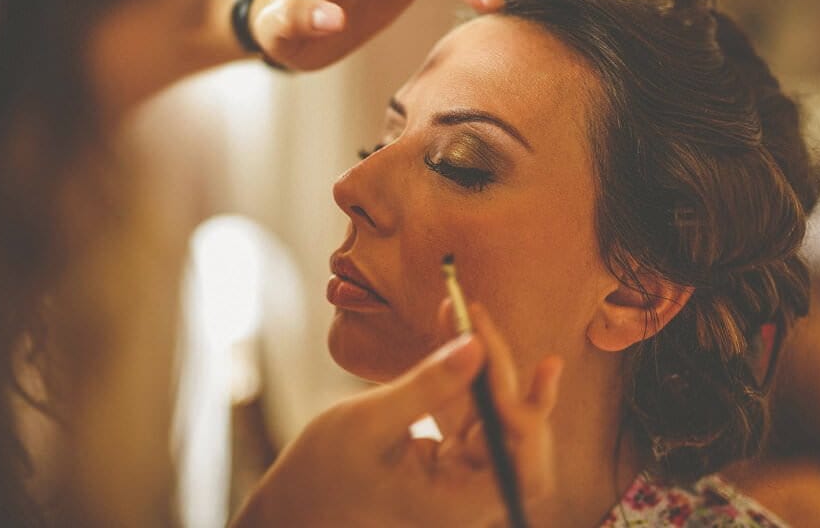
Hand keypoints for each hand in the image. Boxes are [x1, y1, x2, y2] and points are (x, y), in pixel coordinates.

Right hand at [231, 301, 561, 527]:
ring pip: (498, 418)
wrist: (294, 505)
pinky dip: (467, 372)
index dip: (526, 418)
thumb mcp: (367, 425)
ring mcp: (461, 479)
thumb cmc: (320, 476)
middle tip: (479, 320)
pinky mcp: (450, 460)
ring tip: (469, 312)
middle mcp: (468, 497)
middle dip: (509, 377)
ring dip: (488, 365)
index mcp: (455, 506)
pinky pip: (472, 413)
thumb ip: (427, 386)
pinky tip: (458, 329)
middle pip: (519, 440)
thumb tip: (476, 345)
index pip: (524, 471)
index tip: (488, 361)